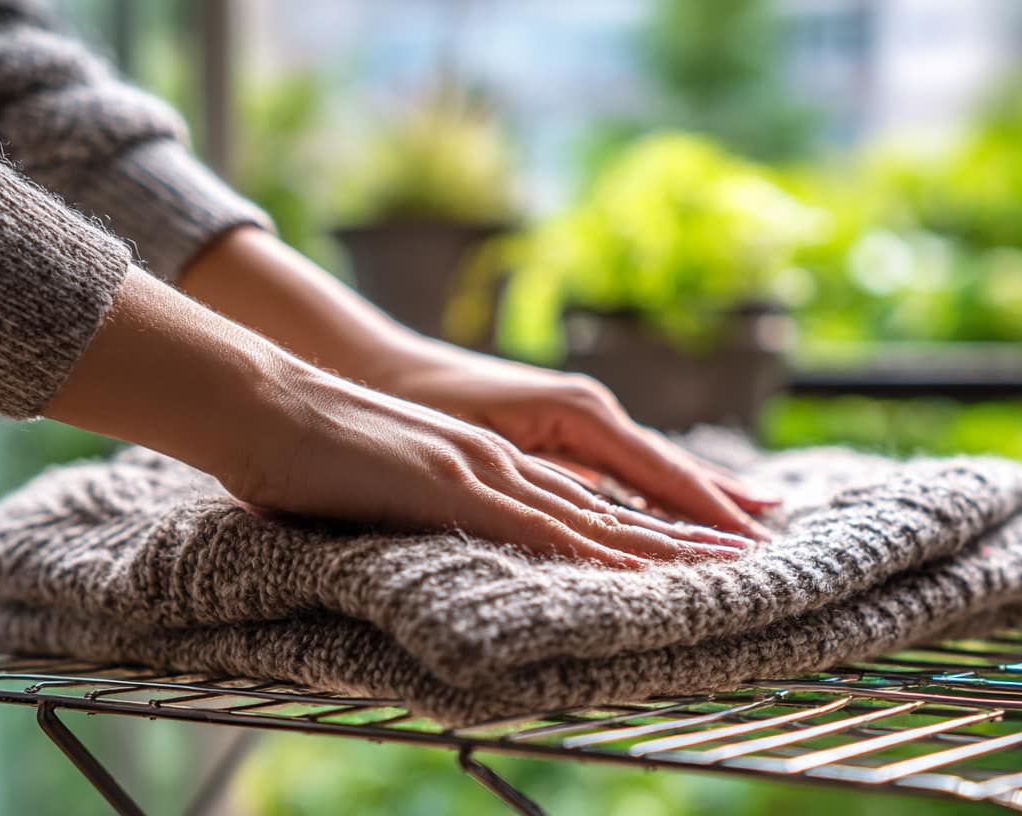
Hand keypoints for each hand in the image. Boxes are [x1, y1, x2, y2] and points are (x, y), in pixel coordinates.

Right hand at [48, 270, 750, 568]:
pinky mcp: (453, 483)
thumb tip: (462, 536)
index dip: (653, 515)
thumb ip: (442, 507)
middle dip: (686, 522)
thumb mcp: (398, 482)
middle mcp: (504, 457)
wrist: (266, 399)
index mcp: (492, 458)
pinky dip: (587, 550)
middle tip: (754, 540)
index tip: (706, 536)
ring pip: (592, 509)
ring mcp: (483, 466)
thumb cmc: (315, 447)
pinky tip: (628, 572)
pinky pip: (535, 523)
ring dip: (660, 539)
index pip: (590, 492)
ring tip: (724, 558)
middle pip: (612, 496)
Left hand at [375, 344, 780, 538]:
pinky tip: (681, 508)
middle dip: (722, 504)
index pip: (663, 473)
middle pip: (673, 469)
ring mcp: (581, 422)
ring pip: (656, 469)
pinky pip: (629, 470)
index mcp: (581, 414)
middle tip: (777, 540)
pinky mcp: (564, 433)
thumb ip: (541, 484)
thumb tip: (595, 526)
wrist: (381, 365)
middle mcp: (592, 415)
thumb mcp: (480, 444)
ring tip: (756, 520)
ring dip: (703, 496)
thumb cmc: (420, 405)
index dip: (708, 511)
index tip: (751, 543)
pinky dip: (664, 490)